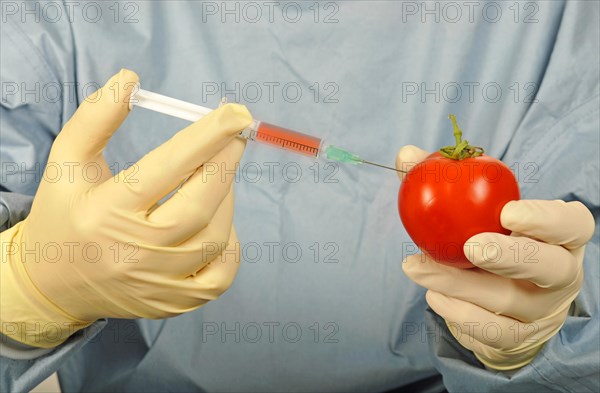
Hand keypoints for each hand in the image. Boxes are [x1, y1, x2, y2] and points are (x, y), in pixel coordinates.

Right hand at [1, 70, 251, 347]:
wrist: (53, 285)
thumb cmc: (63, 215)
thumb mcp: (66, 162)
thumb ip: (94, 119)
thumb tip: (131, 80)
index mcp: (104, 212)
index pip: (163, 169)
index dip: (204, 138)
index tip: (236, 114)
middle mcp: (133, 252)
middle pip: (198, 206)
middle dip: (225, 164)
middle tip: (236, 137)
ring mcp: (157, 283)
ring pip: (214, 237)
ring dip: (226, 197)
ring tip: (216, 175)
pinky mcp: (174, 303)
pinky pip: (221, 274)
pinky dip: (230, 244)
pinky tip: (217, 221)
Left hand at [396, 145, 594, 369]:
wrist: (500, 301)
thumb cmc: (489, 238)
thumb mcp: (477, 211)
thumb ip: (445, 181)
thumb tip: (405, 155)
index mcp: (561, 236)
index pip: (572, 224)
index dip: (546, 218)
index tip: (507, 212)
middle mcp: (560, 273)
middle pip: (550, 267)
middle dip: (510, 256)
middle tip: (470, 247)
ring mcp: (541, 310)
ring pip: (509, 301)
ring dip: (459, 284)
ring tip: (416, 267)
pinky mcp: (517, 337)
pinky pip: (491, 332)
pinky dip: (458, 314)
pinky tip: (432, 295)